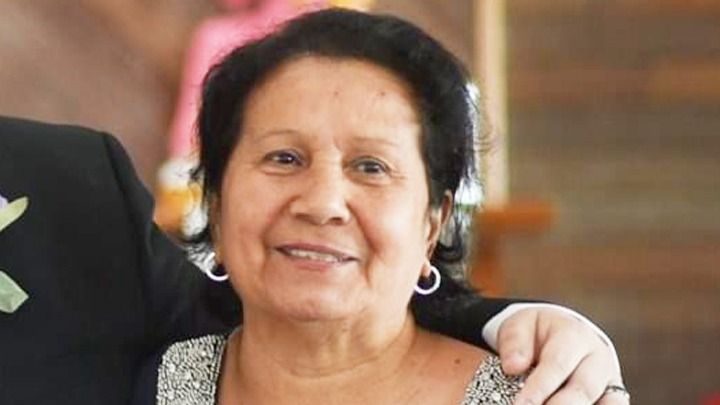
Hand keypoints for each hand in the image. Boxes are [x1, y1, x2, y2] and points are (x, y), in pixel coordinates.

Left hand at [497, 307, 628, 404]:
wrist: (564, 333)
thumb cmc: (536, 333)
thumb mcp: (521, 325)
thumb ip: (514, 341)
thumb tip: (513, 366)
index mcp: (574, 335)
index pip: (557, 364)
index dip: (539, 388)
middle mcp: (598, 359)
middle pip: (583, 389)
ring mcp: (610, 382)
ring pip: (607, 404)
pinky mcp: (614, 398)